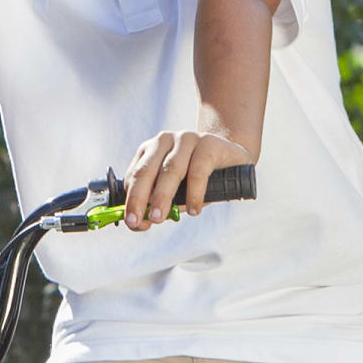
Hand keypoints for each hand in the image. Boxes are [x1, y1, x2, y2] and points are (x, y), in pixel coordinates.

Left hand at [119, 125, 250, 230]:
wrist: (232, 158)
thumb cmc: (199, 177)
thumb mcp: (176, 192)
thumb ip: (159, 205)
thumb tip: (141, 223)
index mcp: (151, 150)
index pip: (134, 175)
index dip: (130, 200)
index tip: (131, 221)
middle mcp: (165, 140)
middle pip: (146, 171)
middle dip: (139, 198)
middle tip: (137, 220)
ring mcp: (187, 139)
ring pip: (171, 170)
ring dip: (162, 196)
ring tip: (159, 218)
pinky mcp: (209, 143)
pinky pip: (198, 170)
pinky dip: (194, 193)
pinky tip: (194, 210)